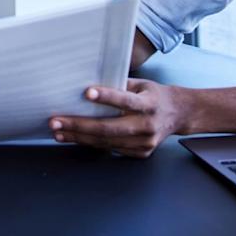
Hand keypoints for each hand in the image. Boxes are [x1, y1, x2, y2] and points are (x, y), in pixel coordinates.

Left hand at [47, 78, 186, 157]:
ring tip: (59, 132)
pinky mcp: (141, 152)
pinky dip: (92, 143)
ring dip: (79, 137)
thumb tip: (89, 83)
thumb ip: (119, 85)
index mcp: (149, 103)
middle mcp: (147, 125)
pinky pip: (112, 148)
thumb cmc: (155, 95)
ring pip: (107, 141)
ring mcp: (145, 142)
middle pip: (109, 128)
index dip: (107, 97)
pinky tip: (76, 138)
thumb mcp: (141, 84)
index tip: (87, 93)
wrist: (179, 114)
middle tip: (56, 122)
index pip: (126, 100)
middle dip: (79, 125)